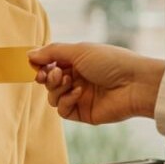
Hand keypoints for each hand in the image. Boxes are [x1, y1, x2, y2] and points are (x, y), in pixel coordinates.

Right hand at [28, 43, 164, 124]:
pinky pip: (63, 110)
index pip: (50, 65)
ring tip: (69, 81)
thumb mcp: (79, 50)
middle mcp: (77, 79)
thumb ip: (52, 52)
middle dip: (48, 77)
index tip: (36, 65)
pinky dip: (66, 101)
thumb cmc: (112, 62)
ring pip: (52, 97)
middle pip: (49, 82)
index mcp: (77, 62)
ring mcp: (80, 97)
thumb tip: (29, 54)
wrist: (135, 84)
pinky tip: (78, 93)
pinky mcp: (83, 113)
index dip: (41, 65)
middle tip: (54, 74)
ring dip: (57, 88)